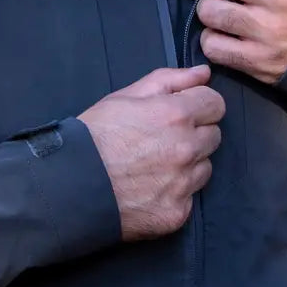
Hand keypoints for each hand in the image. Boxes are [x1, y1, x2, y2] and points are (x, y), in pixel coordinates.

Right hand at [78, 65, 224, 240]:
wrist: (70, 186)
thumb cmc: (96, 135)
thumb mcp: (127, 95)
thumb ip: (171, 79)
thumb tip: (204, 73)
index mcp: (177, 114)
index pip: (216, 104)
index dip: (199, 104)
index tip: (181, 112)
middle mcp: (187, 149)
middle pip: (214, 135)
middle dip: (195, 133)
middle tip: (163, 138)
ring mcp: (184, 184)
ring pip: (205, 167)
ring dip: (189, 164)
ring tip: (155, 164)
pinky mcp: (178, 214)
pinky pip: (190, 197)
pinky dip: (176, 192)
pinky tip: (151, 188)